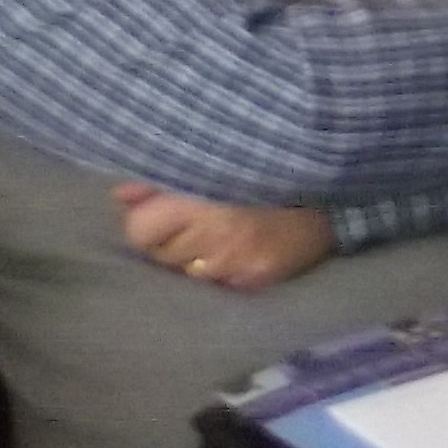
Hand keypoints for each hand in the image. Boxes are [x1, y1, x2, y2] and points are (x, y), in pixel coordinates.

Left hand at [111, 185, 332, 289]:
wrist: (327, 185)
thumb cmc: (261, 168)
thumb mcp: (210, 162)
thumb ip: (160, 180)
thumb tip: (120, 195)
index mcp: (197, 198)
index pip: (138, 231)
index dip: (146, 224)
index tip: (161, 215)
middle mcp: (213, 234)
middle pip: (161, 256)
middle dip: (171, 242)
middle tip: (194, 224)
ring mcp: (236, 262)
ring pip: (187, 274)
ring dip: (195, 259)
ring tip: (215, 239)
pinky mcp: (257, 279)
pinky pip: (219, 285)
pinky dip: (222, 273)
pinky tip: (236, 254)